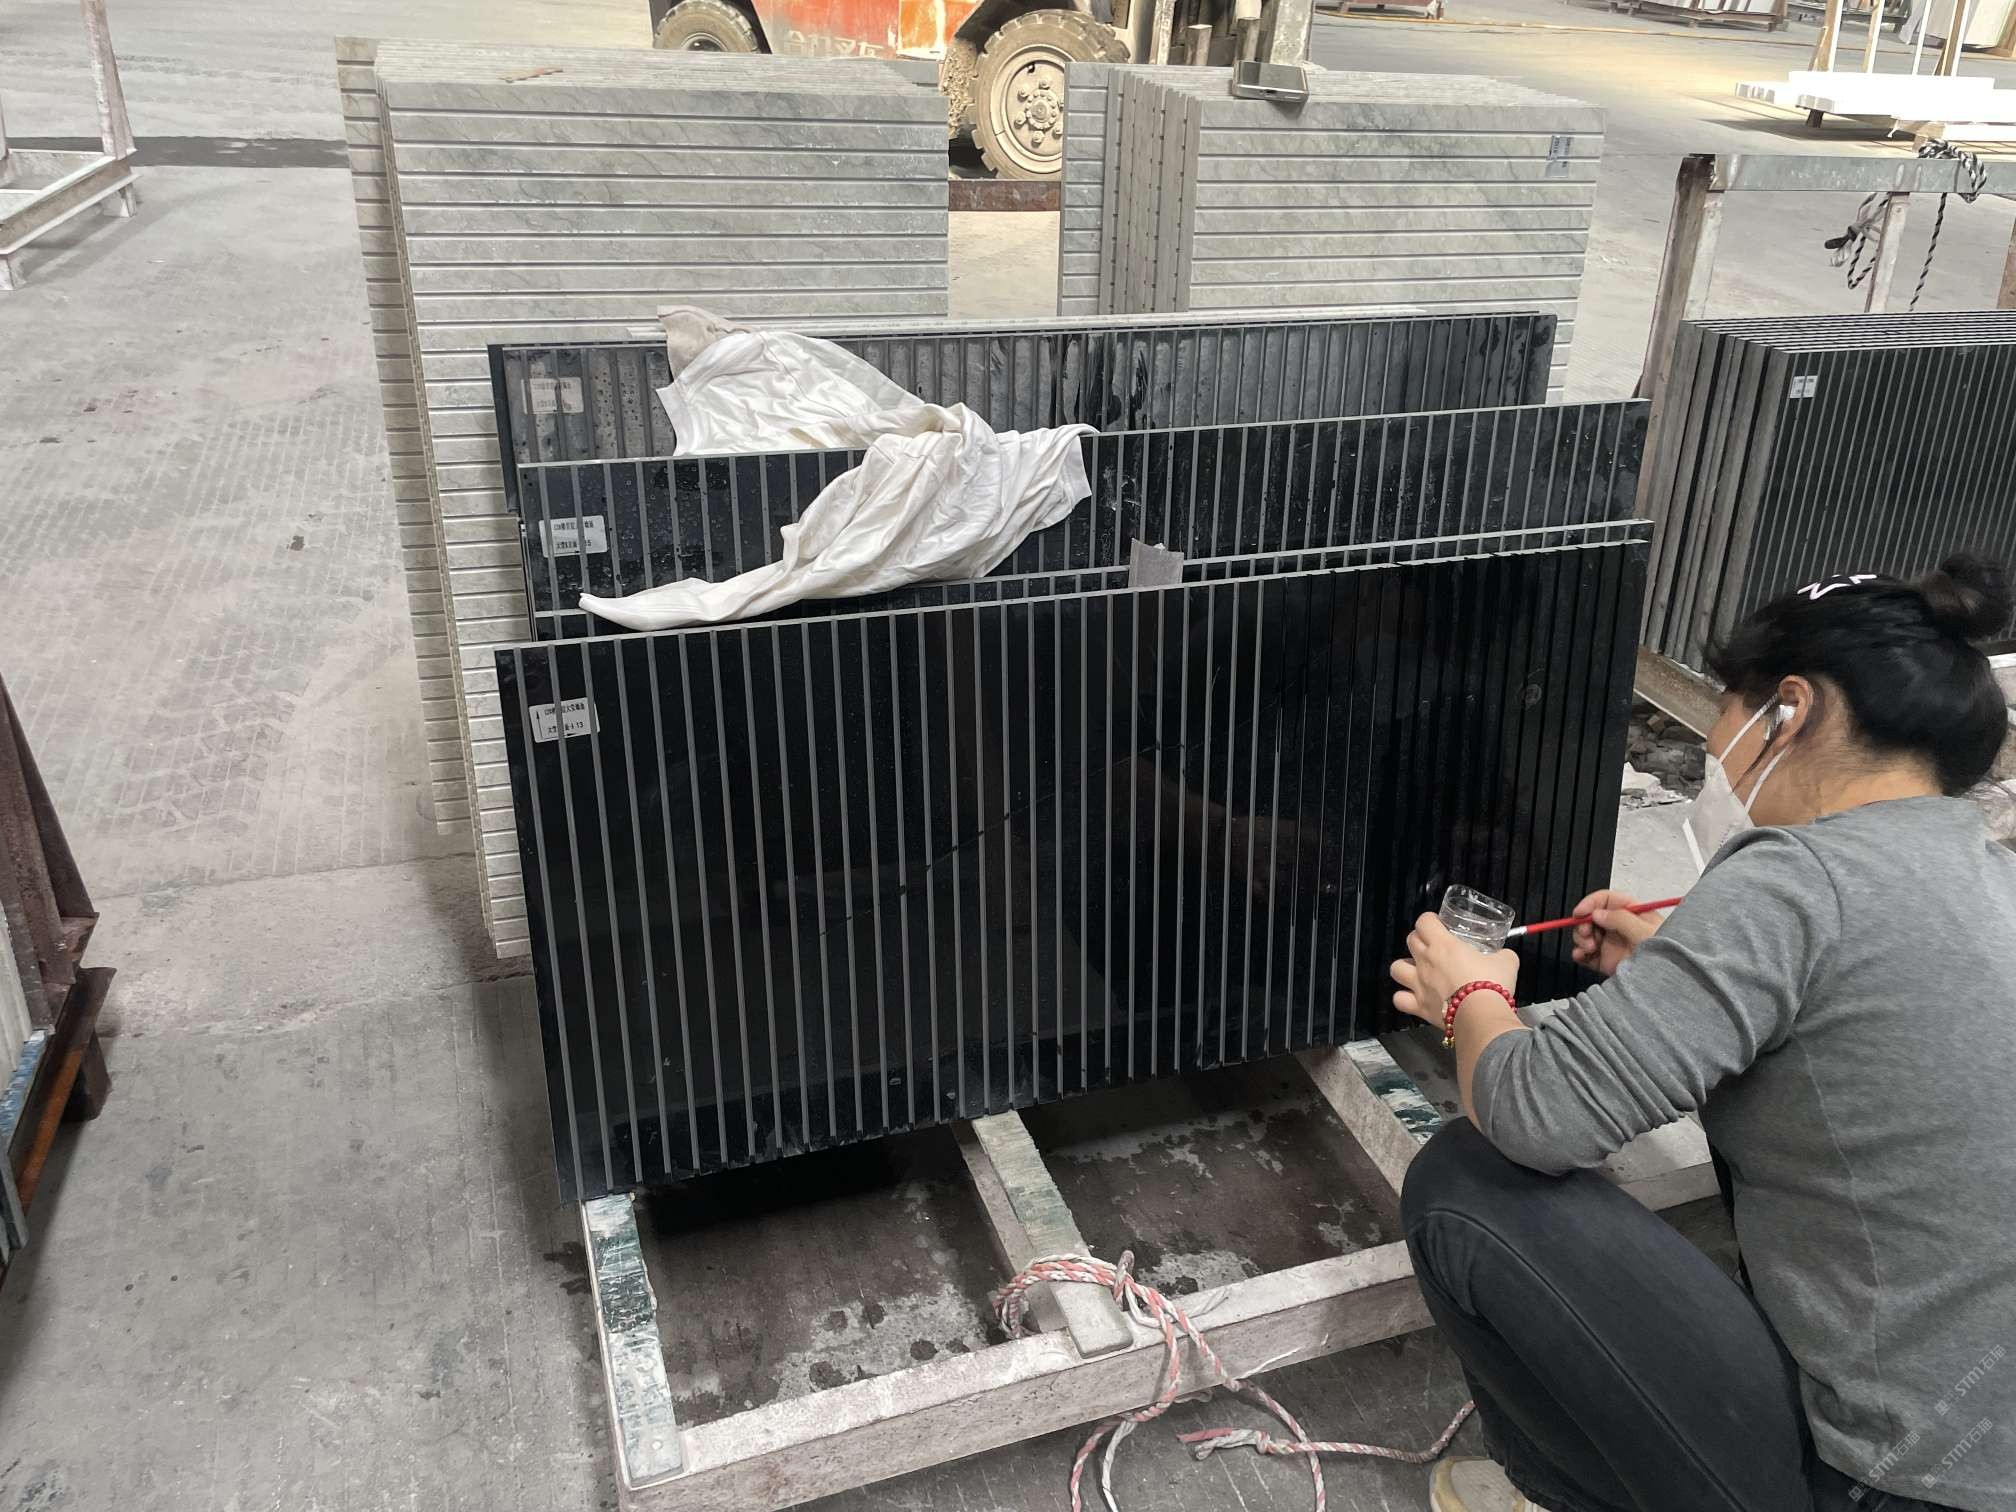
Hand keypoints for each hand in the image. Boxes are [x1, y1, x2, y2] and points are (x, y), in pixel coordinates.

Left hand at [1389, 913, 1518, 1029]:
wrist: (1482, 1016)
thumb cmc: (1491, 983)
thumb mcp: (1507, 962)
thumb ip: (1503, 955)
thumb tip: (1505, 956)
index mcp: (1443, 945)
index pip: (1424, 922)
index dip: (1429, 920)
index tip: (1438, 924)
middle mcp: (1426, 961)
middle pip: (1410, 940)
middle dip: (1419, 939)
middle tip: (1433, 945)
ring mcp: (1419, 984)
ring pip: (1396, 968)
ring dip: (1405, 967)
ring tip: (1417, 971)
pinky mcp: (1419, 1006)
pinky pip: (1400, 999)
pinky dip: (1404, 998)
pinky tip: (1414, 997)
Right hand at [1570, 889, 1666, 976]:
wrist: (1667, 981)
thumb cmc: (1666, 952)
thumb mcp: (1644, 930)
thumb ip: (1620, 918)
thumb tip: (1597, 914)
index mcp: (1632, 913)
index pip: (1606, 900)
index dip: (1591, 903)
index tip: (1580, 912)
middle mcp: (1620, 927)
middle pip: (1592, 918)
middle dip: (1584, 924)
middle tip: (1586, 933)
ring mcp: (1612, 944)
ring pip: (1586, 935)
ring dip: (1581, 939)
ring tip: (1588, 947)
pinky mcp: (1606, 961)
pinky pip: (1586, 955)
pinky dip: (1579, 954)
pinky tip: (1581, 955)